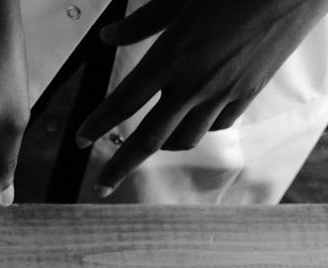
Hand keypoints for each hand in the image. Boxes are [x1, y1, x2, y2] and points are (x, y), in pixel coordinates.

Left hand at [76, 0, 327, 194]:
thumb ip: (142, 22)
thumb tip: (107, 37)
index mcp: (171, 57)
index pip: (123, 103)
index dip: (97, 125)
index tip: (79, 140)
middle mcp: (194, 83)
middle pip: (148, 138)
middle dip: (120, 166)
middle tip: (100, 186)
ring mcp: (224, 93)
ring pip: (184, 138)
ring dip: (162, 146)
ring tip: (148, 147)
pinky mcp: (248, 93)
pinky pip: (217, 125)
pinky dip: (200, 129)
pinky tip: (194, 123)